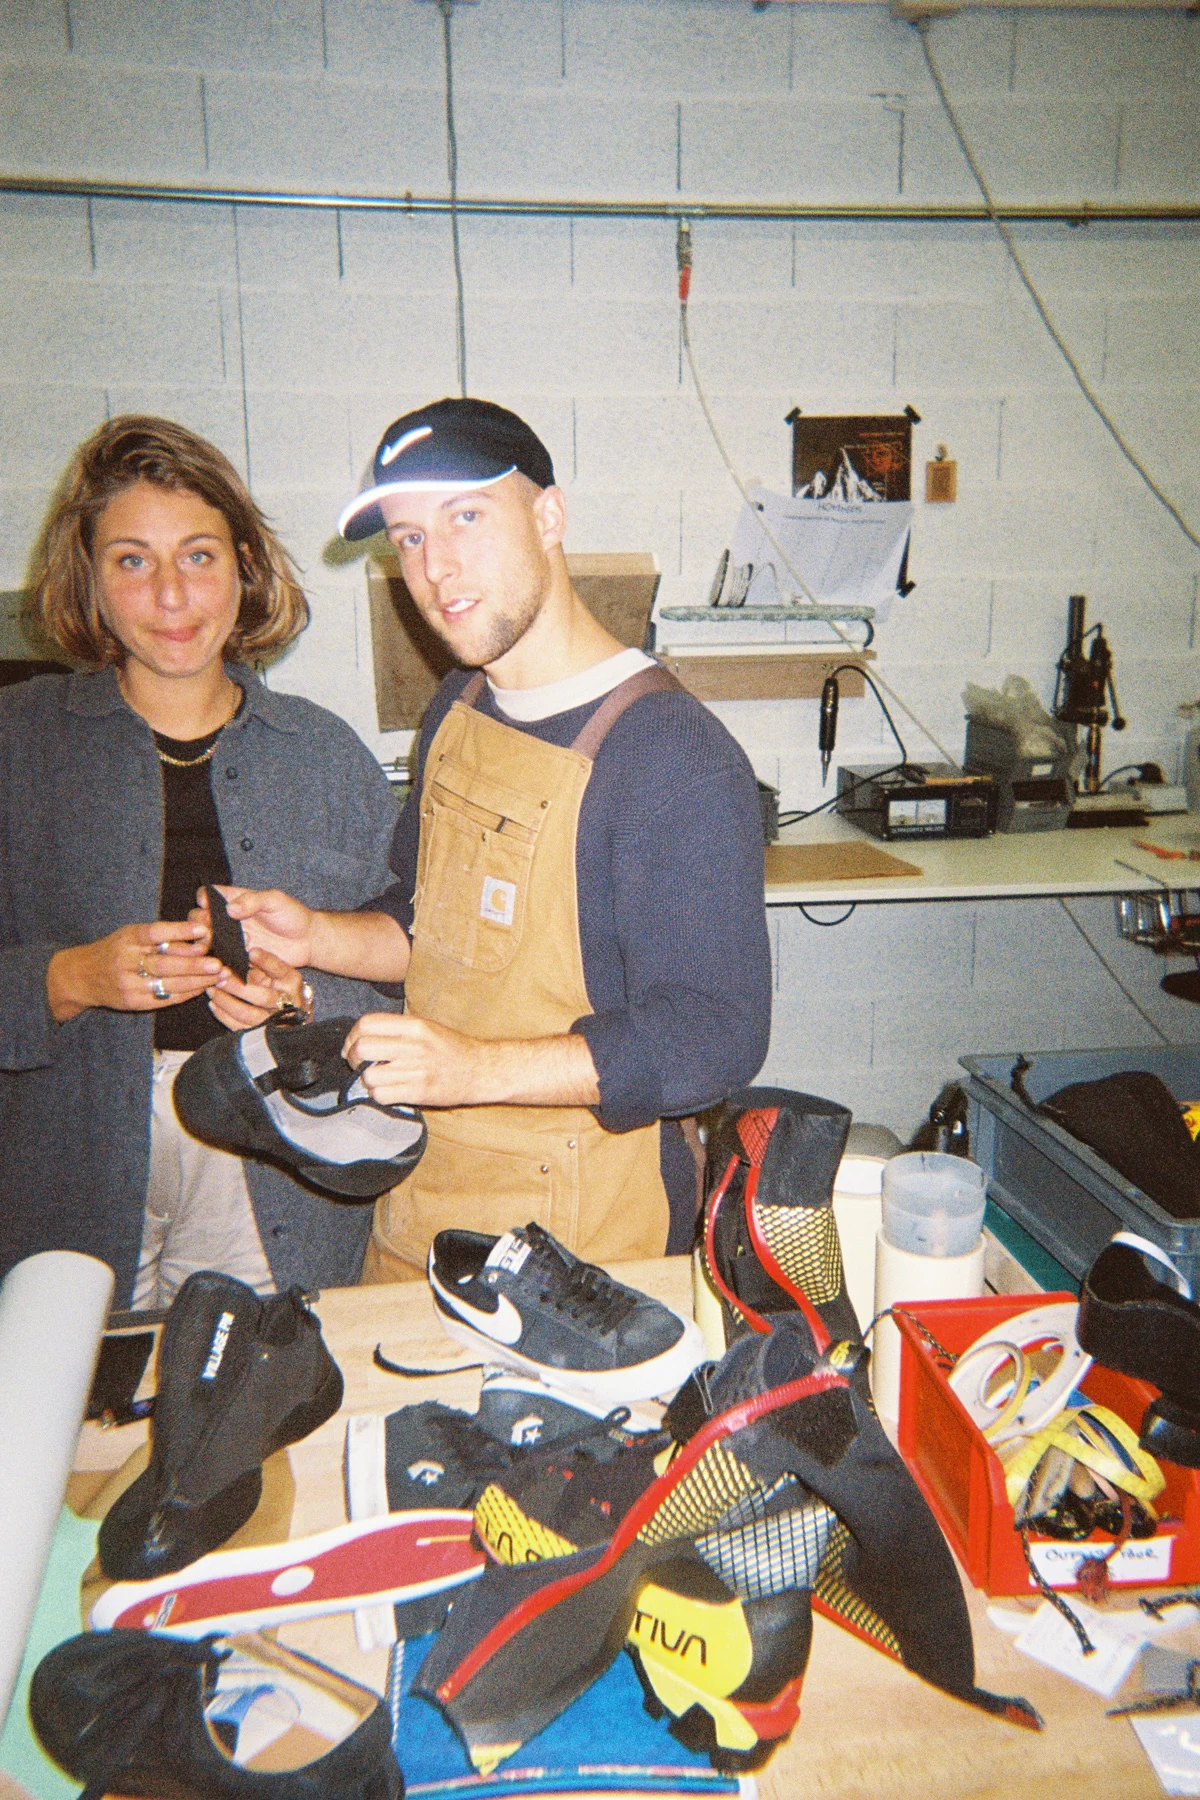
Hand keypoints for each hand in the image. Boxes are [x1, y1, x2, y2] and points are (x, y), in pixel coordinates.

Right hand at [47, 922, 221, 1022]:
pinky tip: (202, 988)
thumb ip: (160, 936)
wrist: (81, 976)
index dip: (179, 931)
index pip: (154, 933)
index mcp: (127, 938)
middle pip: (164, 963)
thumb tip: (199, 935)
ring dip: (196, 981)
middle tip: (218, 963)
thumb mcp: (130, 935)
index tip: (202, 930)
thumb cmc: (115, 950)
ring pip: (168, 983)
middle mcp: (126, 961)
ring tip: (217, 976)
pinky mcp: (133, 1002)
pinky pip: (164, 999)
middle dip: (195, 964)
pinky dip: (186, 993)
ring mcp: (128, 984)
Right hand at [192, 884, 314, 968]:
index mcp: (234, 899)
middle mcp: (228, 919)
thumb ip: (253, 901)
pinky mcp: (237, 957)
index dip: (203, 899)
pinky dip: (218, 961)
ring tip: (217, 946)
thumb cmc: (292, 915)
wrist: (308, 941)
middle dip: (199, 924)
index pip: (208, 895)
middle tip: (209, 931)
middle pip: (199, 919)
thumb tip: (229, 909)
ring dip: (207, 944)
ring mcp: (231, 939)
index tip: (208, 907)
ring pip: (206, 941)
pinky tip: (225, 963)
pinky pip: (220, 959)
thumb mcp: (275, 901)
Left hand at [206, 947, 313, 1032]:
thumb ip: (264, 961)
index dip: (265, 961)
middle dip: (238, 987)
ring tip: (211, 990)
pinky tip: (214, 1004)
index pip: (280, 970)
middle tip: (219, 977)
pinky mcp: (261, 1033)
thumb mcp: (278, 972)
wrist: (293, 1016)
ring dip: (226, 1002)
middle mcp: (288, 1003)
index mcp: (292, 983)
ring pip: (248, 1014)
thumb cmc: (281, 988)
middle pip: (262, 997)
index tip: (250, 953)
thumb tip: (249, 951)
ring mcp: (275, 1021)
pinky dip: (224, 1016)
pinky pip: (240, 1027)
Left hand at [340, 1014, 600, 1108]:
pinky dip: (379, 1096)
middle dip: (352, 1059)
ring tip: (378, 1079)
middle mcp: (414, 1046)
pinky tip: (389, 1091)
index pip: (367, 1024)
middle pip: (362, 1049)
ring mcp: (416, 1071)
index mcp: (415, 1026)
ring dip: (367, 1081)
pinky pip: (381, 1096)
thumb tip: (360, 1036)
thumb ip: (397, 1029)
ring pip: (369, 1077)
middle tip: (358, 1064)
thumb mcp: (426, 1027)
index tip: (354, 1045)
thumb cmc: (450, 1048)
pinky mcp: (419, 1093)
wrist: (481, 1070)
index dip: (353, 1036)